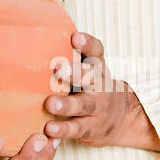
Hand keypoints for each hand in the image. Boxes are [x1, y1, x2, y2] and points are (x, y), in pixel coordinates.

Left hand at [44, 32, 159, 150]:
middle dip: (76, 73)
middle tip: (60, 69)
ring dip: (66, 104)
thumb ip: (69, 54)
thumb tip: (36, 29)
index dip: (87, 44)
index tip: (75, 37)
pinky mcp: (90, 128)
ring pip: (83, 105)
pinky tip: (49, 129)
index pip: (96, 51)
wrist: (122, 118)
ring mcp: (96, 108)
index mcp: (97, 67)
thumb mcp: (88, 68)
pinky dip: (63, 130)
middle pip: (91, 77)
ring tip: (50, 103)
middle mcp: (99, 86)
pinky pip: (77, 129)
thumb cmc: (92, 86)